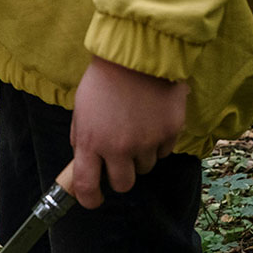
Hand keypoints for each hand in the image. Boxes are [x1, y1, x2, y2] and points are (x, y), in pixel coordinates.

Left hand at [69, 57, 188, 208]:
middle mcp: (119, 148)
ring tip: (137, 128)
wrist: (138, 53)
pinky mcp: (170, 132)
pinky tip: (152, 120)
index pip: (87, 187)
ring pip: (145, 168)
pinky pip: (164, 151)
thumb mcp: (81, 111)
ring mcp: (147, 141)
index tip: (93, 200)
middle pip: (123, 185)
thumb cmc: (104, 79)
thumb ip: (83, 140)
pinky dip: (159, 142)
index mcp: (91, 143)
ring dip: (141, 156)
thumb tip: (84, 164)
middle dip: (121, 177)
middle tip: (120, 161)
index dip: (89, 199)